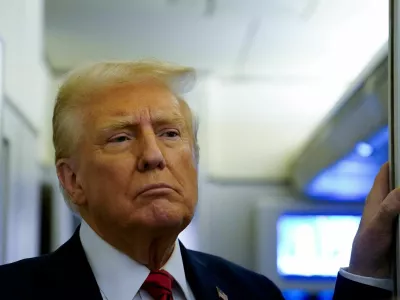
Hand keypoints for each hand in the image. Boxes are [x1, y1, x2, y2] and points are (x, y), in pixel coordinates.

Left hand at [349, 162, 399, 278]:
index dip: (396, 160)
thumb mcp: (377, 227)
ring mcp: (393, 213)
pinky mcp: (399, 224)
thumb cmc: (368, 247)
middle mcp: (385, 202)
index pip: (386, 172)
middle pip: (399, 182)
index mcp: (376, 198)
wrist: (369, 269)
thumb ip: (388, 209)